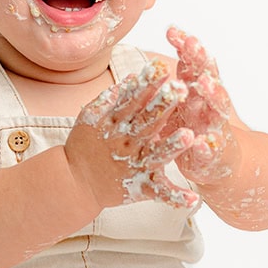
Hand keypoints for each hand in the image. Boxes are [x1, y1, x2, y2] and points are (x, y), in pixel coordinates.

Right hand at [65, 59, 200, 212]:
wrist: (73, 182)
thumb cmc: (84, 145)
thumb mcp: (90, 117)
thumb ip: (112, 98)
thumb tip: (134, 77)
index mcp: (116, 124)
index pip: (134, 100)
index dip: (147, 84)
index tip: (162, 67)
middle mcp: (127, 144)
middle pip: (148, 122)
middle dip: (164, 105)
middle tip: (181, 88)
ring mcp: (135, 166)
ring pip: (156, 155)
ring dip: (172, 146)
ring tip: (188, 136)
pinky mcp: (141, 187)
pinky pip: (160, 193)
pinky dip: (176, 198)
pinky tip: (193, 200)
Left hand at [166, 26, 237, 184]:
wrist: (219, 165)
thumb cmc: (196, 127)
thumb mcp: (186, 98)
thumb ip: (184, 70)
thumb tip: (174, 31)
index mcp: (200, 92)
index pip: (194, 64)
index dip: (186, 47)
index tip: (172, 30)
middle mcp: (211, 106)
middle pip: (209, 78)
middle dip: (201, 61)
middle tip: (193, 44)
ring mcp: (216, 128)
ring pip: (218, 108)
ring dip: (212, 94)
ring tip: (204, 82)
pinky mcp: (214, 156)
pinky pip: (211, 150)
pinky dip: (207, 146)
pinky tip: (203, 143)